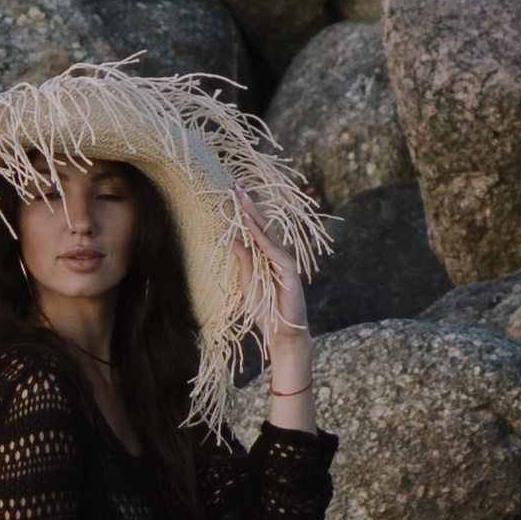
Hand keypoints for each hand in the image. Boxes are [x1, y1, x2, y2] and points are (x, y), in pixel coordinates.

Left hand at [230, 193, 310, 358]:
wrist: (281, 332)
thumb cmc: (264, 309)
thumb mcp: (247, 283)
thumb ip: (243, 261)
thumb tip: (231, 238)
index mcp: (264, 257)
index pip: (253, 230)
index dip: (243, 213)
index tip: (231, 194)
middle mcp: (275, 255)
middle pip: (261, 226)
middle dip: (248, 206)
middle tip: (235, 186)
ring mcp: (284, 261)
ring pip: (267, 234)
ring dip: (253, 216)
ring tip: (241, 199)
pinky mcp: (289, 270)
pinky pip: (273, 250)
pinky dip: (261, 237)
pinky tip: (250, 226)